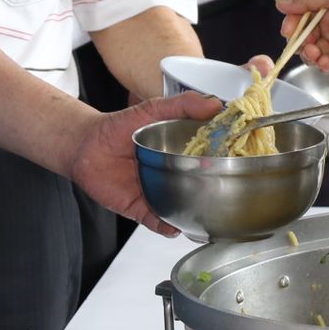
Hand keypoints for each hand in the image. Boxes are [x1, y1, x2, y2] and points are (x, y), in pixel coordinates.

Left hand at [66, 91, 219, 236]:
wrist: (85, 145)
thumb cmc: (118, 126)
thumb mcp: (152, 109)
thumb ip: (182, 105)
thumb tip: (214, 103)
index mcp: (181, 153)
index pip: (210, 161)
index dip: (226, 164)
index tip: (243, 165)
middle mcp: (173, 176)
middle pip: (200, 190)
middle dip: (215, 195)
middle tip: (228, 194)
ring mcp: (157, 193)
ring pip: (182, 210)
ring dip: (194, 216)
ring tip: (207, 218)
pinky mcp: (140, 208)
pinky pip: (157, 222)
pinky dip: (166, 226)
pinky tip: (173, 226)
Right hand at [275, 0, 328, 73]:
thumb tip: (280, 3)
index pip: (301, 15)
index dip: (292, 23)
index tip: (289, 29)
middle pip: (304, 36)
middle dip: (299, 41)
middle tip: (304, 44)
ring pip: (312, 52)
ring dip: (309, 54)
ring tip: (315, 53)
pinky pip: (327, 65)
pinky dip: (322, 65)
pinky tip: (325, 62)